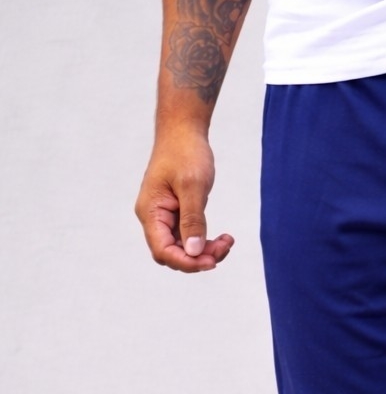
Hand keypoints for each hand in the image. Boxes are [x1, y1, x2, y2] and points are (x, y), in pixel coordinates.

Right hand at [135, 126, 233, 273]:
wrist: (183, 131)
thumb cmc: (185, 152)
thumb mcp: (192, 186)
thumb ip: (192, 220)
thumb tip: (194, 252)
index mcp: (151, 212)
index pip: (163, 251)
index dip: (187, 262)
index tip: (212, 261)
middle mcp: (154, 218)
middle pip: (172, 254)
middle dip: (198, 258)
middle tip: (224, 247)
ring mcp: (165, 217)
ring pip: (183, 248)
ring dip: (205, 251)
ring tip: (227, 241)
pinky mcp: (176, 214)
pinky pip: (189, 237)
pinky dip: (205, 241)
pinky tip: (222, 237)